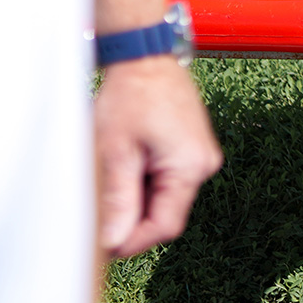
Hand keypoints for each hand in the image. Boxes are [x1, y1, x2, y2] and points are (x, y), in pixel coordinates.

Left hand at [94, 56, 222, 258]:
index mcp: (191, 167)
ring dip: (137, 200)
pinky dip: (144, 183)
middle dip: (132, 220)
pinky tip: (124, 167)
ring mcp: (200, 155)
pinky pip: (169, 180)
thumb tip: (113, 241)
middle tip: (98, 214)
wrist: (146, 57)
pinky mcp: (192, 148)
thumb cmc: (132, 96)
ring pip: (166, 198)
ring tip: (109, 181)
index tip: (102, 245)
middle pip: (167, 213)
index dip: (132, 241)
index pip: (165, 225)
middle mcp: (204, 164)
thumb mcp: (117, 151)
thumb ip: (119, 199)